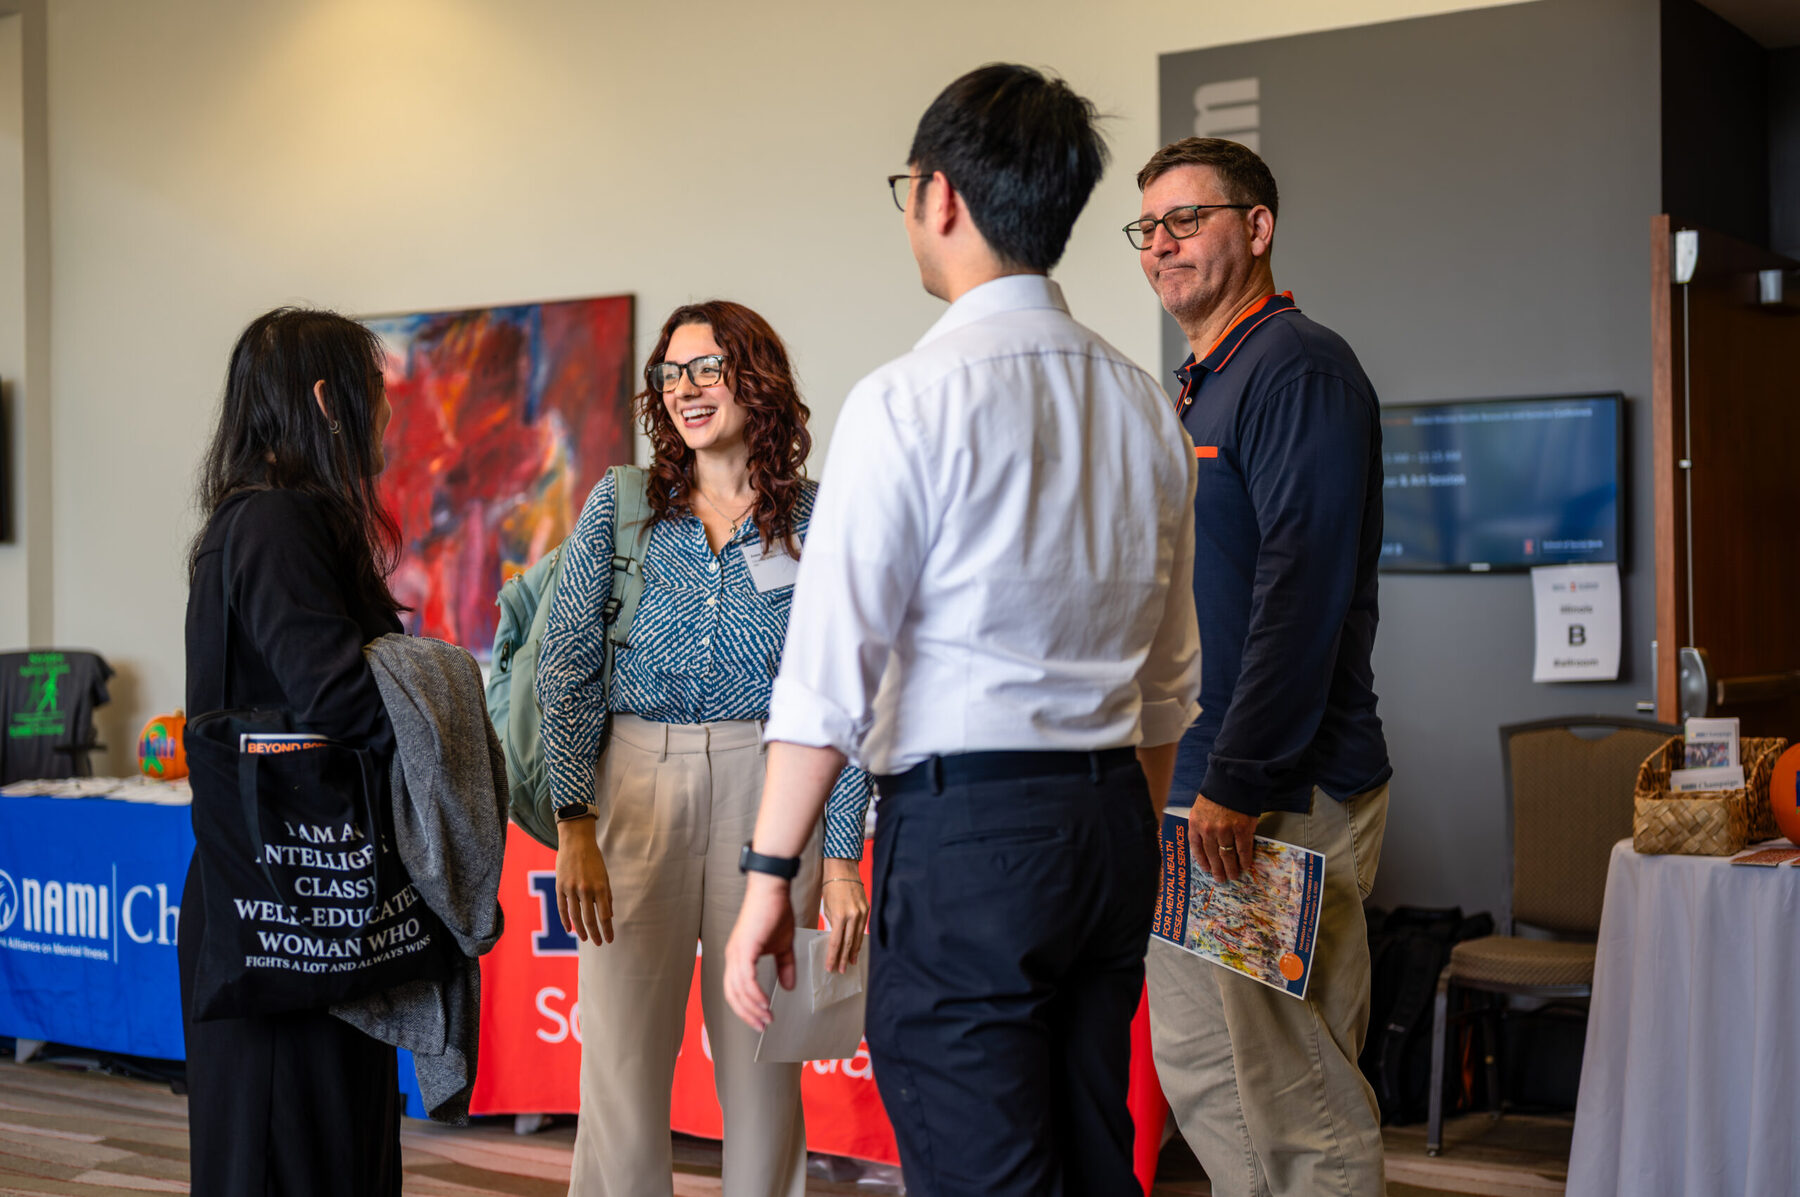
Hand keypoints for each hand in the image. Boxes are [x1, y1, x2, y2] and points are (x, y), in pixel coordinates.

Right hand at [555, 816, 613, 943]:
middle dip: (596, 934)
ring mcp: (571, 888)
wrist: (576, 841)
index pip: (605, 915)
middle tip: (599, 943)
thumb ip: (606, 896)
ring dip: (581, 930)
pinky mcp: (560, 887)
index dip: (607, 930)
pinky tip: (570, 929)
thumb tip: (609, 916)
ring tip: (586, 939)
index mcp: (600, 887)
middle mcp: (586, 889)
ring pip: (575, 916)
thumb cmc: (593, 859)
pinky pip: (562, 908)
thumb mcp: (604, 876)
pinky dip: (565, 920)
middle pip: (590, 919)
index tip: (610, 940)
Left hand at [724, 873, 796, 1030]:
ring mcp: (736, 953)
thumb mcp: (782, 945)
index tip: (760, 1020)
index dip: (745, 1008)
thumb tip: (789, 987)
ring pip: (738, 990)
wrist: (772, 889)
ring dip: (753, 1008)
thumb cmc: (775, 912)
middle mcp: (733, 957)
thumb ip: (785, 966)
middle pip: (732, 995)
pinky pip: (746, 979)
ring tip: (767, 1018)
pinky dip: (755, 994)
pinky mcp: (744, 948)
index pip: (735, 990)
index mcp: (738, 957)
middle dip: (746, 1014)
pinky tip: (765, 1003)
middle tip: (761, 1027)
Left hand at [819, 859, 868, 973]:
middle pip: (848, 942)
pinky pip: (863, 928)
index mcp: (840, 915)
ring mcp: (862, 912)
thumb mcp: (828, 907)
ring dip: (853, 951)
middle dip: (844, 958)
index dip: (833, 956)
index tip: (830, 966)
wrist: (843, 870)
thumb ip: (833, 924)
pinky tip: (856, 947)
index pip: (835, 942)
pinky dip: (859, 939)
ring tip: (850, 962)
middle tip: (841, 970)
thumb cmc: (831, 886)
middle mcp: (853, 915)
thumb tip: (836, 938)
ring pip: (858, 937)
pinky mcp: (867, 909)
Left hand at [1188, 792, 1257, 883]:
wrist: (1233, 779)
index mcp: (1195, 823)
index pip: (1196, 848)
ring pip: (1227, 856)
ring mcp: (1225, 831)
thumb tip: (1209, 844)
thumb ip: (1202, 824)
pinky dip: (1244, 860)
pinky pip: (1243, 850)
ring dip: (1231, 868)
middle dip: (1217, 869)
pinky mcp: (1242, 829)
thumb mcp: (1201, 808)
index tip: (1206, 869)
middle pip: (1212, 855)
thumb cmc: (1217, 793)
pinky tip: (1245, 866)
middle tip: (1221, 879)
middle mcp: (1208, 830)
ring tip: (1233, 876)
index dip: (1202, 861)